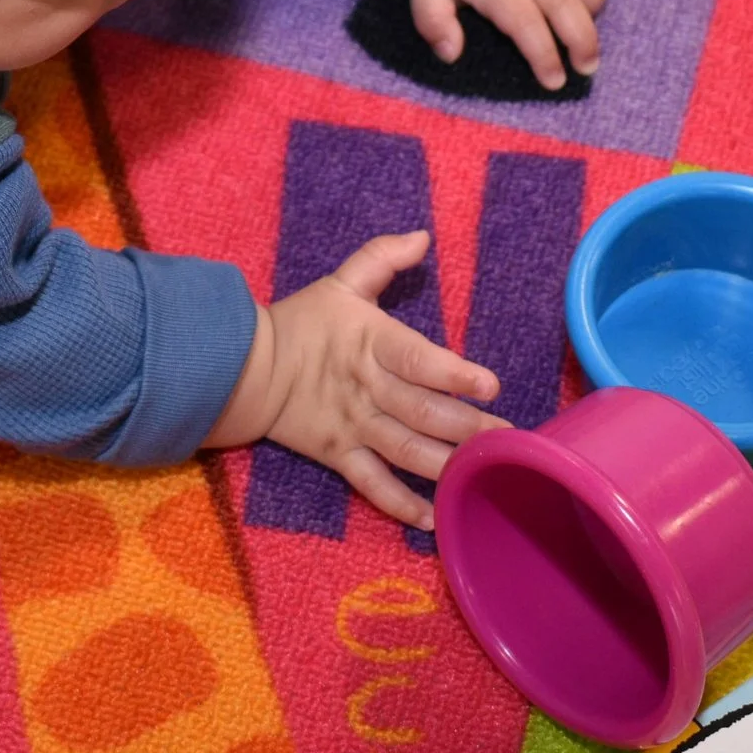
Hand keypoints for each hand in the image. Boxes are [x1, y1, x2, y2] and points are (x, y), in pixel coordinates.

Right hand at [204, 231, 506, 528]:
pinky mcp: (337, 455)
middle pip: (421, 411)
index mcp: (369, 342)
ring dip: (446, 464)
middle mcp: (366, 387)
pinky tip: (433, 517)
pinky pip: (371, 485)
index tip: (491, 384)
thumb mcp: (340, 283)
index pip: (417, 358)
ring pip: (404, 450)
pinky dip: (400, 504)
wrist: (242, 368)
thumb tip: (423, 236)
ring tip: (487, 472)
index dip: (453, 373)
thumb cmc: (301, 323)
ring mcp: (352, 425)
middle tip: (510, 437)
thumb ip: (382, 258)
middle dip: (468, 427)